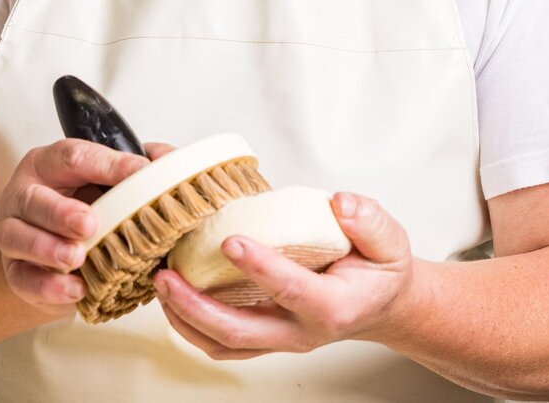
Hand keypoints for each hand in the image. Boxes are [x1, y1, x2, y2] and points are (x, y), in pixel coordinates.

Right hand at [0, 139, 148, 312]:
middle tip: (90, 224)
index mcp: (50, 164)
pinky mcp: (14, 270)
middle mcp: (25, 194)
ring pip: (17, 237)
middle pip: (34, 199)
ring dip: (49, 249)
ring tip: (77, 258)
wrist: (53, 252)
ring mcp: (13, 232)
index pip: (73, 157)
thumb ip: (135, 169)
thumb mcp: (106, 182)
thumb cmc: (83, 208)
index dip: (107, 165)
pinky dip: (48, 286)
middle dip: (61, 212)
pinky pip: (22, 279)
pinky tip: (74, 288)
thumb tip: (168, 162)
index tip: (139, 174)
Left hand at [155, 193, 415, 358]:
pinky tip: (171, 295)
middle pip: (240, 332)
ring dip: (184, 318)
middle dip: (196, 306)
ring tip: (160, 284)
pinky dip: (189, 323)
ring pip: (222, 343)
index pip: (292, 290)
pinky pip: (219, 341)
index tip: (231, 240)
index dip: (261, 267)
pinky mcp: (261, 338)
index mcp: (332, 306)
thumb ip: (369, 221)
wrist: (378, 304)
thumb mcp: (388, 241)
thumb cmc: (377, 272)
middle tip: (166, 275)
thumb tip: (341, 205)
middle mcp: (300, 332)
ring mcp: (277, 339)